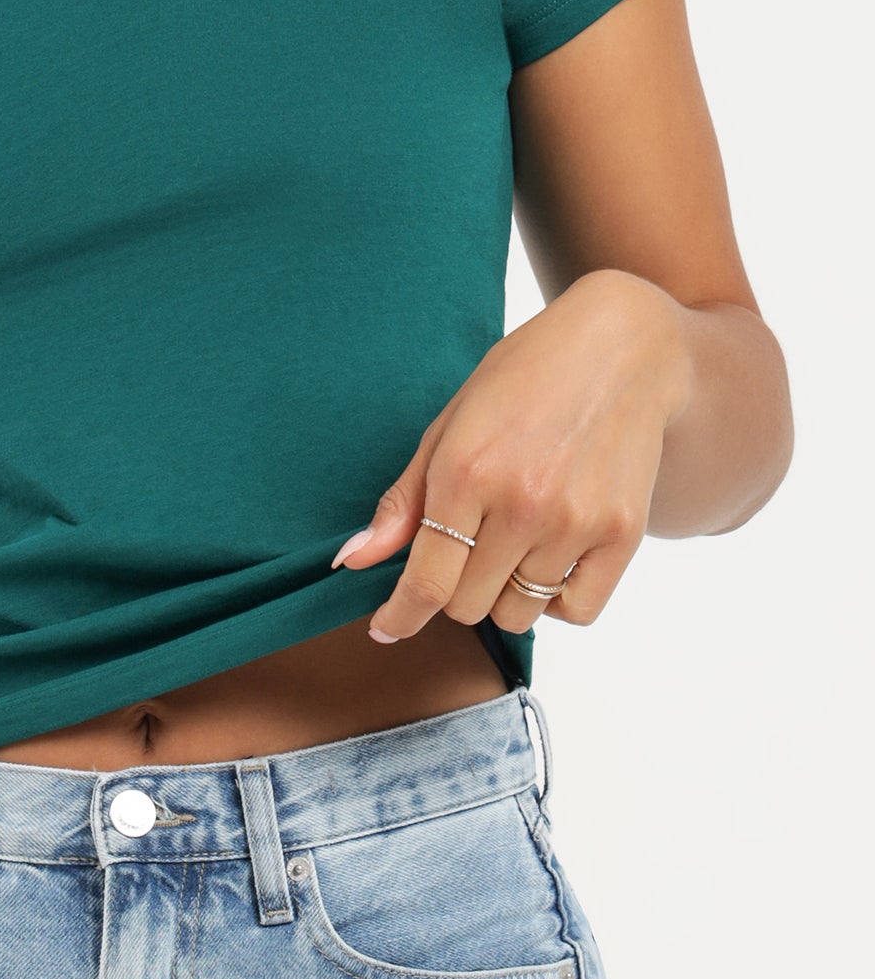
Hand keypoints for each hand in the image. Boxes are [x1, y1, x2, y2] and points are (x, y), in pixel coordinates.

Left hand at [331, 269, 692, 640]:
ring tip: (512, 540)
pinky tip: (548, 557)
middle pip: (468, 606)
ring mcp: (576, 524)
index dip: (401, 615)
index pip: (427, 581)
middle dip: (454, 588)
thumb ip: (403, 501)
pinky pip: (577, 612)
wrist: (618, 349)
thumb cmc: (523, 378)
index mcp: (466, 473)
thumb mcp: (448, 426)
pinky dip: (555, 600)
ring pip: (518, 615)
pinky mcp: (624, 536)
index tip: (386, 628)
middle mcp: (521, 505)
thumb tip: (354, 562)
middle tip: (468, 544)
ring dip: (503, 593)